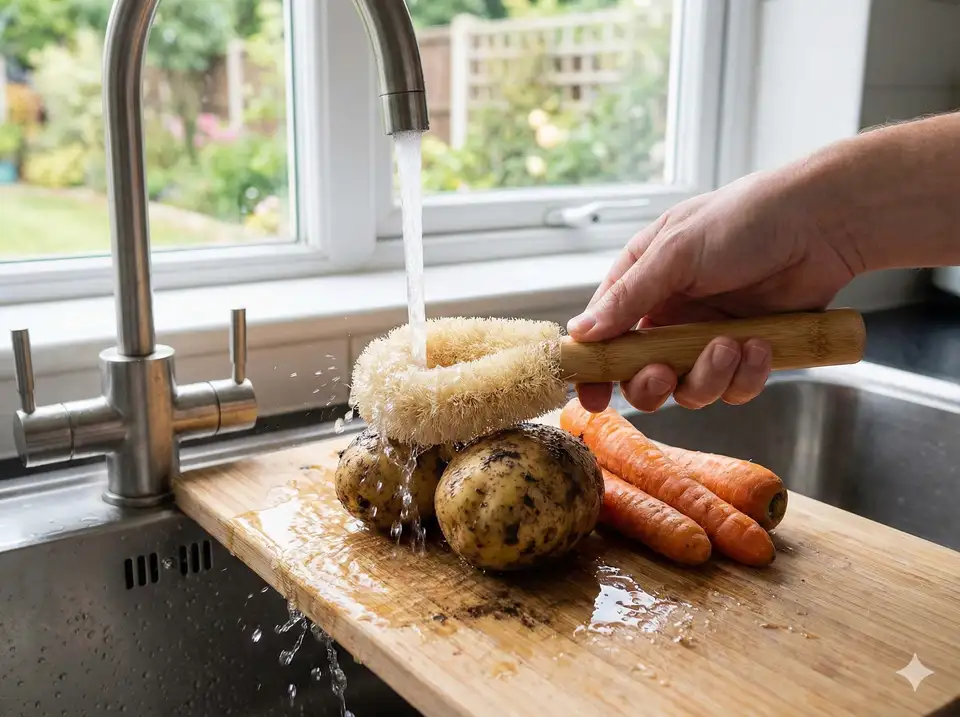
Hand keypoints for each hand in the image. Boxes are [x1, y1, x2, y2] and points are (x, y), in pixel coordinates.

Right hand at [567, 167, 863, 413]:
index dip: (595, 368)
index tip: (592, 398)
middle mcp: (671, 314)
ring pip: (689, 388)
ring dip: (708, 376)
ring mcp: (708, 336)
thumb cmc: (745, 219)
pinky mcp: (747, 353)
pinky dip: (747, 375)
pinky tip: (762, 346)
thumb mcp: (676, 252)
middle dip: (651, 383)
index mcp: (644, 282)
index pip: (604, 333)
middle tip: (665, 374)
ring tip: (733, 346)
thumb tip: (580, 333)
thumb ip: (628, 298)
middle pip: (641, 375)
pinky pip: (733, 388)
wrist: (823, 223)